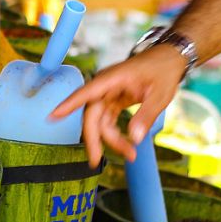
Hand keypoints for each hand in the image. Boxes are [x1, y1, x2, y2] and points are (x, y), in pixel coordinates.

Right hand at [49, 44, 185, 167]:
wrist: (168, 59)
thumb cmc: (163, 72)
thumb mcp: (160, 95)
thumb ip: (146, 115)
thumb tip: (135, 138)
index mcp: (113, 79)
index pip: (86, 93)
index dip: (69, 104)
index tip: (52, 116)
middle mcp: (106, 86)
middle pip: (91, 115)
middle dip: (93, 138)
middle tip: (95, 161)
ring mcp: (108, 94)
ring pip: (100, 121)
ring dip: (111, 140)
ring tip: (131, 155)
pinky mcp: (114, 100)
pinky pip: (108, 120)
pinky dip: (116, 134)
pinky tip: (127, 145)